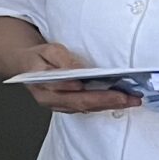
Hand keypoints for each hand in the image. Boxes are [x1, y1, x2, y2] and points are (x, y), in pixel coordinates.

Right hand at [20, 42, 140, 115]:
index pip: (60, 88)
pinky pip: (87, 109)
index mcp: (41, 84)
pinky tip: (119, 102)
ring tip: (131, 101)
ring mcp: (58, 106)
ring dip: (109, 105)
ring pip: (85, 108)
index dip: (78, 88)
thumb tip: (78, 69)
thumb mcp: (48, 50)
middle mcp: (49, 99)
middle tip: (127, 98)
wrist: (27, 67)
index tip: (95, 86)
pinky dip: (104, 106)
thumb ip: (62, 59)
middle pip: (79, 102)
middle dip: (106, 100)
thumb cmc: (38, 58)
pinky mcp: (66, 107)